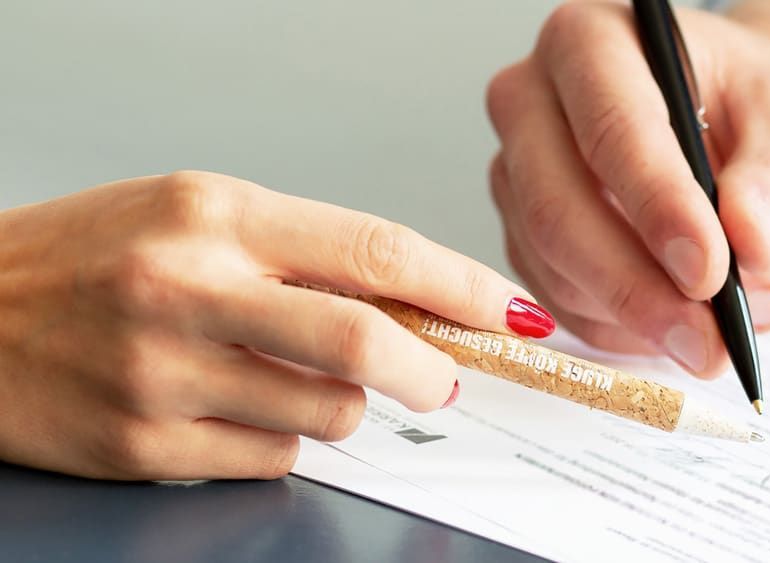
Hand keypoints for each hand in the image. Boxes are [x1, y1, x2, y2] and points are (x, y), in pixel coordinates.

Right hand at [0, 171, 551, 479]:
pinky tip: (236, 408)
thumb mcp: (199, 218)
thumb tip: (415, 308)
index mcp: (215, 215)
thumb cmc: (93, 256)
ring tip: (291, 376)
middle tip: (444, 378)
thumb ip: (305, 256)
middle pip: (364, 343)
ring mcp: (163, 376)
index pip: (375, 251)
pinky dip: (282, 438)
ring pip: (326, 415)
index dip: (461, 285)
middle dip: (431, 370)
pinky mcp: (145, 447)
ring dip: (342, 405)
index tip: (510, 310)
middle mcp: (188, 290)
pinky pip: (271, 458)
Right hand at [487, 0, 769, 374]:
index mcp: (589, 41)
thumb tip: (752, 244)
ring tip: (718, 337)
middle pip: (556, 207)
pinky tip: (672, 329)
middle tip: (708, 341)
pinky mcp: (521, 229)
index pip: (610, 128)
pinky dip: (617, 328)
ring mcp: (516, 170)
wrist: (731, 117)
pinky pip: (555, 295)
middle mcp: (532, 101)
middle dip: (635, 287)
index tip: (710, 273)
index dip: (657, 206)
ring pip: (552, 263)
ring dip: (635, 317)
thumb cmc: (751, 98)